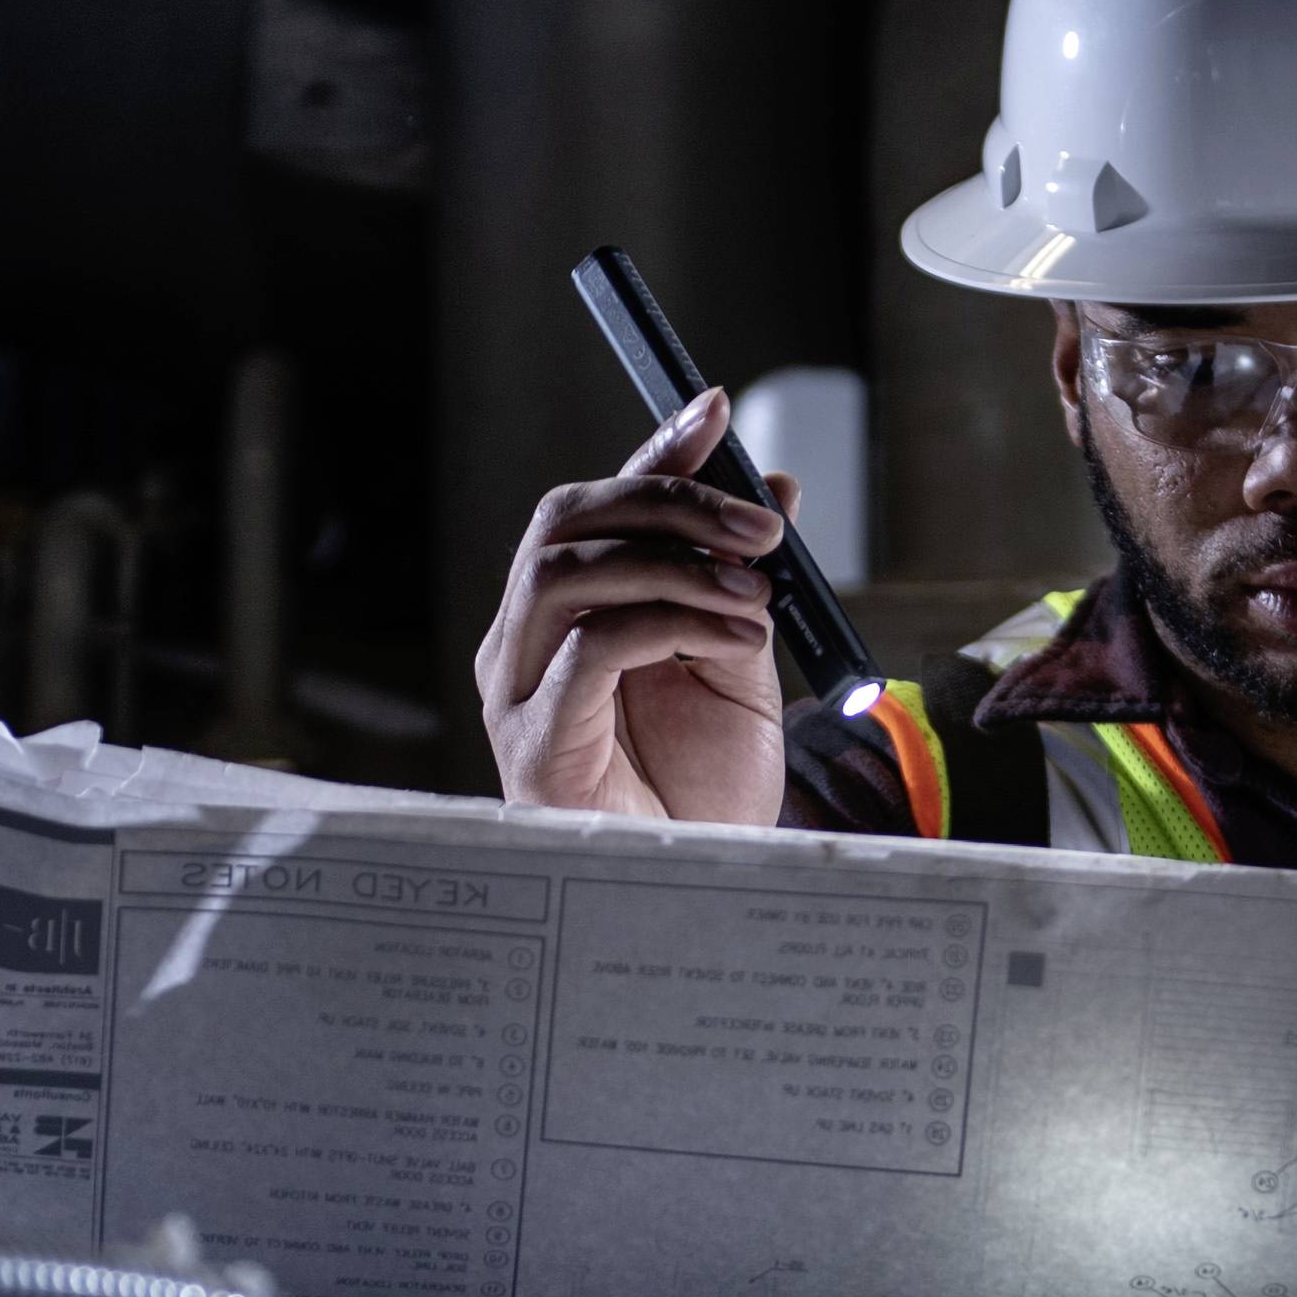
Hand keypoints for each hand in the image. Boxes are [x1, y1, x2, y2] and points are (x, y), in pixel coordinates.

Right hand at [475, 387, 798, 823]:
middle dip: (669, 501)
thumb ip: (742, 581)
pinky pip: (590, 650)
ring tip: (753, 592)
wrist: (696, 888)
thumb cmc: (702, 789)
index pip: (595, 506)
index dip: (651, 453)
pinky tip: (737, 639)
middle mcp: (527, 642)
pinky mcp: (535, 743)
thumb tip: (776, 489)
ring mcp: (520, 691)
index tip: (712, 407)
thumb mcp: (739, 664)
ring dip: (673, 564)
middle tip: (762, 527)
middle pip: (566, 520)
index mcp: (568, 615)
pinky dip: (671, 624)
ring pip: (566, 571)